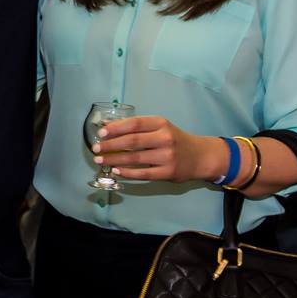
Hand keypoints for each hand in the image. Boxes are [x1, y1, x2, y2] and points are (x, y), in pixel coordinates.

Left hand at [91, 115, 218, 183]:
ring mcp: (167, 156)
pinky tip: (116, 171)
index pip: (135, 123)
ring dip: (114, 160)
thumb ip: (140, 128)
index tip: (101, 132)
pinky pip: (143, 173)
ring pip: (135, 159)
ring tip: (101, 161)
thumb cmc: (176, 140)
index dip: (116, 128)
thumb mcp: (162, 128)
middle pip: (132, 141)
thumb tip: (110, 128)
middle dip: (111, 145)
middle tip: (96, 148)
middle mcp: (165, 138)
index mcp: (161, 124)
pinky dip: (127, 173)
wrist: (200, 156)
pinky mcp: (167, 173)